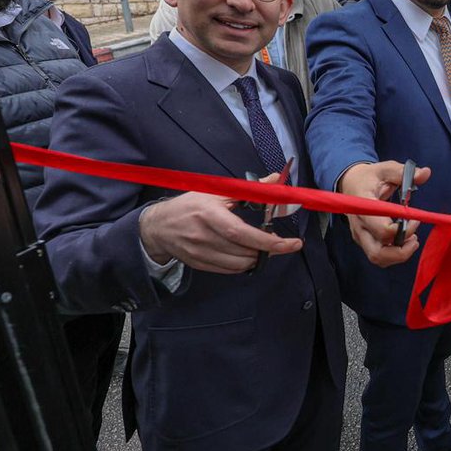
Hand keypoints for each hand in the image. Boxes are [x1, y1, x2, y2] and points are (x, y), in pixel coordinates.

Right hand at [139, 180, 301, 273]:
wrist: (158, 227)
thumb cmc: (190, 206)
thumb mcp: (216, 191)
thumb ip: (248, 189)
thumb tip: (275, 180)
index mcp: (209, 214)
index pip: (242, 233)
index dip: (269, 242)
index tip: (292, 243)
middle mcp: (204, 236)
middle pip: (244, 252)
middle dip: (268, 250)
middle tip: (279, 242)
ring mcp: (200, 253)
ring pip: (239, 264)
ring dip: (257, 258)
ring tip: (263, 247)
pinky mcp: (199, 265)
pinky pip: (229, 270)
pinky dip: (244, 265)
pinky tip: (248, 254)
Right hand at [339, 160, 431, 266]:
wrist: (350, 183)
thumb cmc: (369, 177)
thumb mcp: (385, 169)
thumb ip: (403, 173)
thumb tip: (425, 173)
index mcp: (363, 207)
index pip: (382, 229)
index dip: (401, 230)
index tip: (414, 219)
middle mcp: (359, 226)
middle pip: (377, 253)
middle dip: (401, 252)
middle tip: (415, 238)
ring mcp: (360, 235)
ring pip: (378, 258)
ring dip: (398, 255)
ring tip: (412, 240)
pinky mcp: (364, 240)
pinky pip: (379, 255)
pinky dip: (394, 254)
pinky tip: (404, 241)